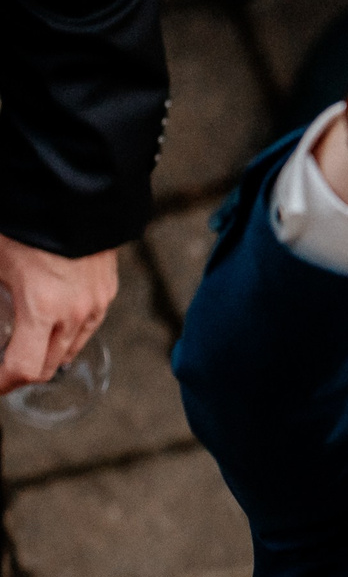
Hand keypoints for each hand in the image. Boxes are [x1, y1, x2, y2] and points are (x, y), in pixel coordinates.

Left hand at [0, 236, 115, 392]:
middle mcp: (75, 313)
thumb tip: (1, 314)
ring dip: (47, 354)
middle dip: (23, 372)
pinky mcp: (107, 291)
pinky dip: (66, 333)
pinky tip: (51, 320)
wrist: (72, 193)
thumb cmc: (25, 226)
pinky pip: (87, 325)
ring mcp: (96, 303)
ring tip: (26, 344)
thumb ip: (0, 300)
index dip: (3, 383)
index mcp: (42, 308)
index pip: (25, 367)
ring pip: (71, 349)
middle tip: (3, 367)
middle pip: (49, 365)